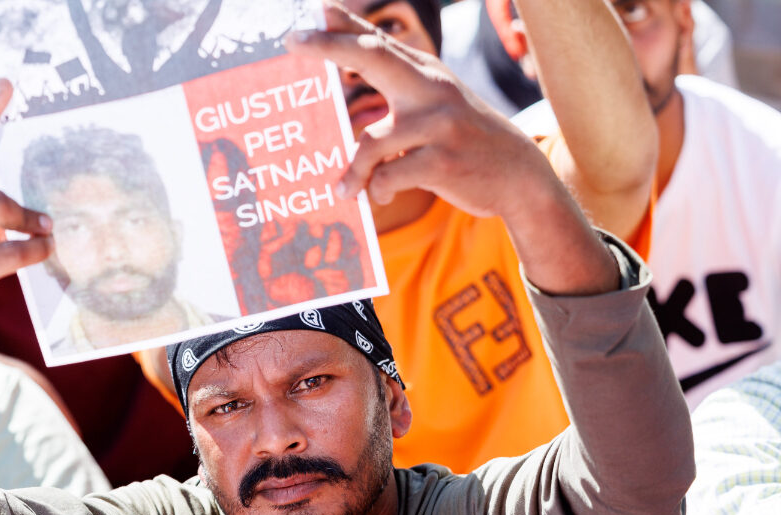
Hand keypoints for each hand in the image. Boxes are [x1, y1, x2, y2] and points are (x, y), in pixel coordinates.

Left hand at [288, 4, 558, 220]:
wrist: (519, 176)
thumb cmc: (462, 139)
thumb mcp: (437, 103)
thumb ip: (398, 86)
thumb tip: (353, 67)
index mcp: (426, 74)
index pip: (378, 42)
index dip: (344, 24)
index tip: (314, 9)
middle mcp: (431, 88)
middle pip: (372, 56)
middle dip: (330, 47)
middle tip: (293, 43)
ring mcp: (438, 123)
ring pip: (369, 142)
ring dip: (352, 172)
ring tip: (344, 190)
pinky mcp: (442, 161)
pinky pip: (388, 176)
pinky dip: (378, 190)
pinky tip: (382, 196)